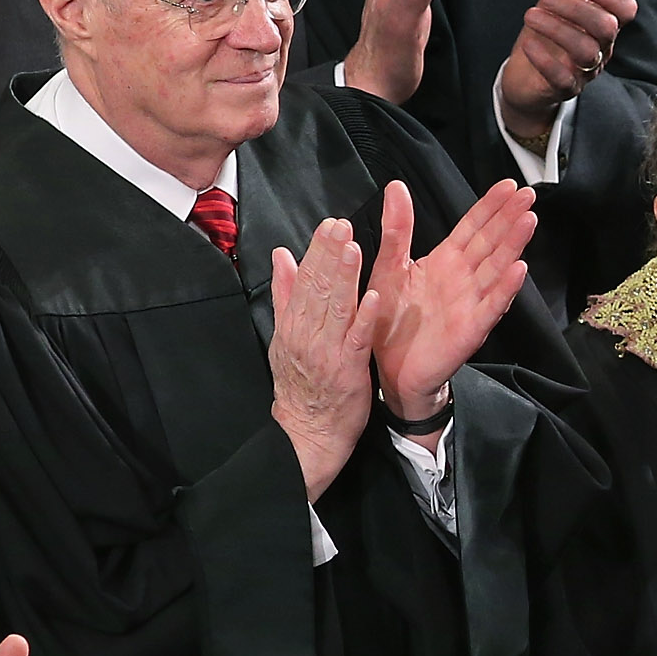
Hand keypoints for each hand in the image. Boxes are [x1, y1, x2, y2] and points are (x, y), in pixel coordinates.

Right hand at [269, 216, 378, 501]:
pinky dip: (365, 318)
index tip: (329, 224)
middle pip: (318, 288)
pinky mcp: (348, 369)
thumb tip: (281, 254)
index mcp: (293, 324)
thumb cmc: (301, 383)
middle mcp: (307, 334)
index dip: (317, 251)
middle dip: (329, 254)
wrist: (308, 431)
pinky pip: (357, 340)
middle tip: (341, 225)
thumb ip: (286, 294)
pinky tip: (375, 296)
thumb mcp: (285, 336)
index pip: (305, 279)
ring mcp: (327, 351)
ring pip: (336, 308)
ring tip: (354, 248)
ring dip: (345, 277)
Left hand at [369, 176, 537, 429]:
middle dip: (509, 218)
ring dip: (513, 245)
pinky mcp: (470, 330)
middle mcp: (463, 279)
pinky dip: (504, 290)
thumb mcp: (388, 267)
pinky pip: (490, 307)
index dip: (490, 207)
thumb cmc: (390, 320)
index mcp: (445, 261)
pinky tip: (518, 270)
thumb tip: (397, 186)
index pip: (473, 228)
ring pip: (496, 269)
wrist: (389, 371)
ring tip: (528, 221)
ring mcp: (470, 303)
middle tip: (528, 194)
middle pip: (491, 243)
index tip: (508, 185)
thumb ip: (397, 229)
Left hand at [499, 0, 640, 149]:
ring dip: (556, 29)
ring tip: (531, 15)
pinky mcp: (562, 89)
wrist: (528, 75)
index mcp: (606, 23)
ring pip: (586, 51)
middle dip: (575, 8)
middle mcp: (601, 47)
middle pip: (606, 28)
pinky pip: (562, 78)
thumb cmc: (553, 28)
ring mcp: (584, 71)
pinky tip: (528, 44)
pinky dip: (544, 59)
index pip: (626, 9)